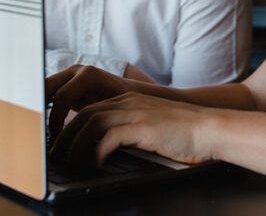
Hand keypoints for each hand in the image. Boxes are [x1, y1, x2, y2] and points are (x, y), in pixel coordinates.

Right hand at [46, 64, 129, 140]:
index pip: (62, 96)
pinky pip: (48, 93)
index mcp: (88, 76)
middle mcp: (76, 71)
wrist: (130, 93)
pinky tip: (44, 125)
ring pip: (44, 89)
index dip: (55, 118)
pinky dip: (43, 107)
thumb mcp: (110, 112)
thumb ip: (94, 119)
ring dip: (38, 109)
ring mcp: (69, 74)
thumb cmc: (125, 106)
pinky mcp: (65, 82)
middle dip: (39, 110)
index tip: (54, 137)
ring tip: (40, 131)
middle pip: (47, 87)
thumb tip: (79, 138)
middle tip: (41, 134)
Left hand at [49, 92, 217, 171]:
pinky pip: (110, 137)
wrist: (209, 129)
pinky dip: (98, 152)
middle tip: (56, 157)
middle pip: (83, 114)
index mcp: (127, 100)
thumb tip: (102, 149)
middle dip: (65, 137)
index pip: (88, 109)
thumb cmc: (182, 133)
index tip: (60, 145)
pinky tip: (96, 164)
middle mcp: (128, 102)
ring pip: (91, 123)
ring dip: (76, 146)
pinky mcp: (143, 126)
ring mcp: (135, 112)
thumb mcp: (148, 127)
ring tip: (71, 164)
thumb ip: (126, 131)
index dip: (70, 127)